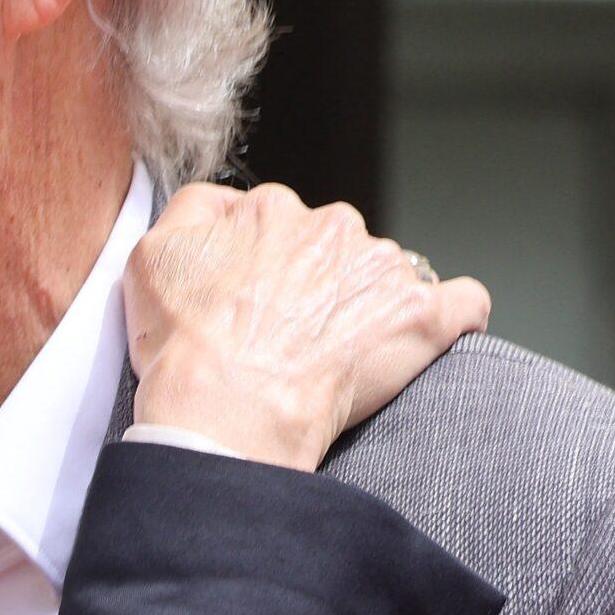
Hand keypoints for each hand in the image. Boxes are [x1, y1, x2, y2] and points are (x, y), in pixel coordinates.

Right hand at [124, 183, 490, 470]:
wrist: (228, 408)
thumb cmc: (187, 345)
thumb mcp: (151, 254)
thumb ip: (191, 210)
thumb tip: (225, 205)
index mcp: (272, 209)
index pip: (280, 223)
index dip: (265, 266)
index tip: (254, 304)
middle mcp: (332, 225)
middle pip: (334, 246)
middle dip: (318, 282)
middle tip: (289, 335)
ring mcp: (383, 268)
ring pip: (385, 274)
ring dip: (366, 305)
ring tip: (335, 355)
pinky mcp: (423, 316)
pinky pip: (463, 303)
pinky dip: (450, 317)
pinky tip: (425, 339)